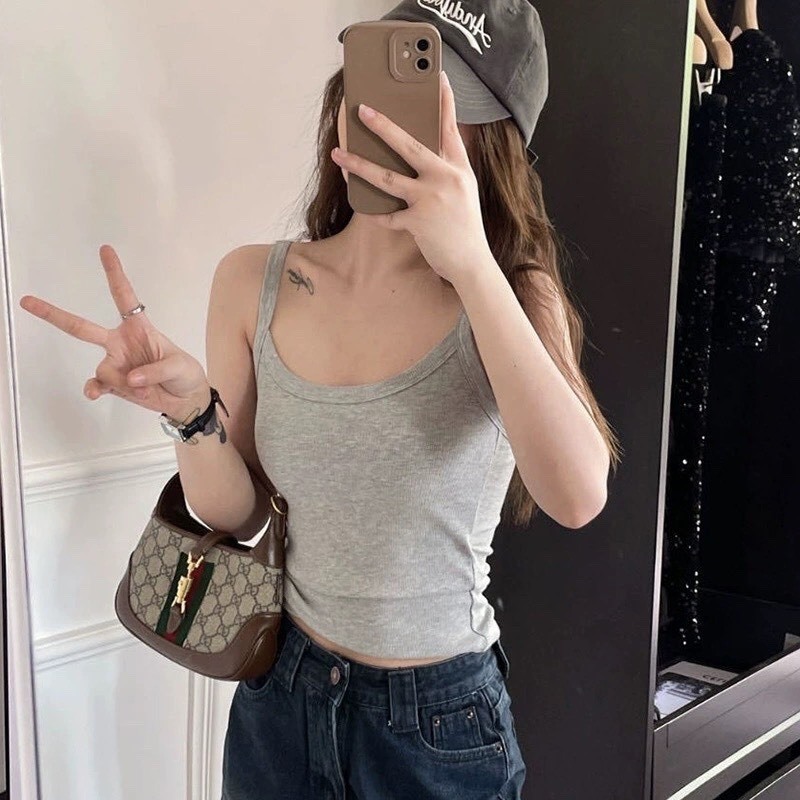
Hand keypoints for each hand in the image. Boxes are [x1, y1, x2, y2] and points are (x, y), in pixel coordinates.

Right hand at [19, 244, 210, 420]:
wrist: (185, 399)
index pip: (124, 297)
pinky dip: (97, 390)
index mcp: (139, 328)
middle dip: (54, 314)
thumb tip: (130, 378)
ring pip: (103, 369)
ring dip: (123, 382)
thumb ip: (156, 370)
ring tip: (146, 390)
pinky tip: (94, 394)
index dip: (115, 274)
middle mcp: (120, 342)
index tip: (105, 250)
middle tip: (27, 301)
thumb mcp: (179, 366)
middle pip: (82, 327)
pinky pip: (96, 384)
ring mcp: (115, 363)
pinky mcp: (113, 384)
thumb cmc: (184, 374)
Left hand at [331, 70, 493, 284]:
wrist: (472, 263)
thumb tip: (419, 151)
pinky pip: (386, 214)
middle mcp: (446, 179)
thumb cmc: (464, 226)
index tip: (438, 76)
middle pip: (409, 145)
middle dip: (383, 126)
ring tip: (339, 155)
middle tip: (362, 109)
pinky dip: (372, 211)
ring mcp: (431, 200)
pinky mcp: (418, 222)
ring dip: (359, 165)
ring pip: (387, 177)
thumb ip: (445, 169)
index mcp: (458, 168)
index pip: (449, 128)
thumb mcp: (463, 191)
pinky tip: (358, 202)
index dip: (444, 101)